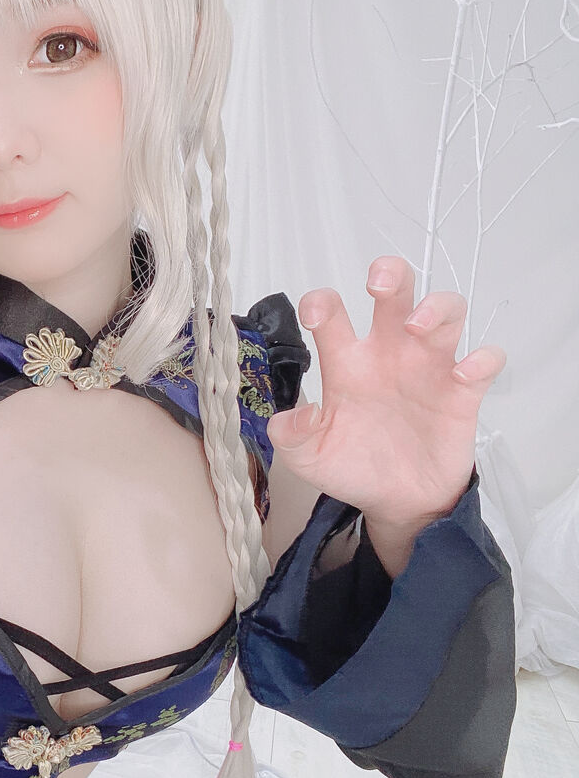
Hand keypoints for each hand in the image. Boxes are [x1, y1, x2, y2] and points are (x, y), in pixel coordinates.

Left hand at [266, 256, 505, 529]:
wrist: (397, 503)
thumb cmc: (351, 466)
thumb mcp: (309, 458)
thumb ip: (291, 437)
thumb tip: (292, 417)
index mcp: (348, 362)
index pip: (332, 313)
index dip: (321, 303)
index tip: (316, 314)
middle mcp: (389, 353)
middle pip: (397, 292)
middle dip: (390, 274)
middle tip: (378, 285)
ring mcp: (428, 368)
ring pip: (446, 311)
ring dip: (436, 308)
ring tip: (416, 327)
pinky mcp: (462, 393)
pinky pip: (485, 361)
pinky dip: (482, 360)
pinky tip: (463, 374)